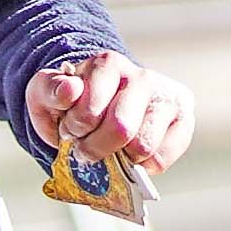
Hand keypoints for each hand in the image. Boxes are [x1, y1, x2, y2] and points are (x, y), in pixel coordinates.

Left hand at [26, 51, 193, 177]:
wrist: (101, 106)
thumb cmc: (73, 102)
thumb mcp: (46, 92)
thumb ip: (49, 89)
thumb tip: (70, 90)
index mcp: (109, 64)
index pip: (90, 111)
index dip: (75, 130)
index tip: (70, 130)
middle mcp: (143, 77)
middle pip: (121, 130)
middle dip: (96, 149)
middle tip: (87, 148)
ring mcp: (167, 98)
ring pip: (143, 147)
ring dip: (119, 159)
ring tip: (110, 149)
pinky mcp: (183, 122)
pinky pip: (162, 159)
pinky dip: (142, 167)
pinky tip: (130, 155)